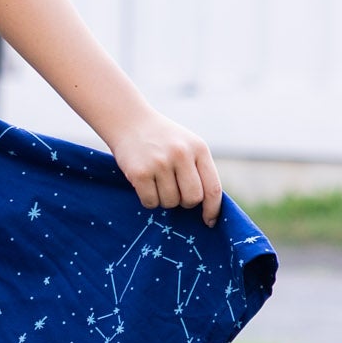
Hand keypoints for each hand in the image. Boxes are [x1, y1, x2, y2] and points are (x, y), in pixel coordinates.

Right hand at [106, 108, 222, 225]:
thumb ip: (199, 170)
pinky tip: (144, 184)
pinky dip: (148, 200)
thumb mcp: (187, 145)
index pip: (213, 188)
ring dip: (164, 200)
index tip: (209, 221)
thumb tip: (209, 207)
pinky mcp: (140, 172)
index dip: (213, 209)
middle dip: (184, 202)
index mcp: (198, 148)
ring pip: (170, 202)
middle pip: (192, 199)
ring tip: (157, 182)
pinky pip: (150, 202)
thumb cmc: (162, 139)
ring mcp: (159, 163)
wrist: (128, 121)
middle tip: (174, 192)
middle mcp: (181, 154)